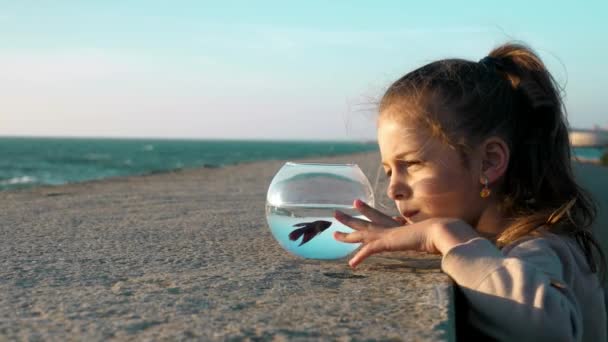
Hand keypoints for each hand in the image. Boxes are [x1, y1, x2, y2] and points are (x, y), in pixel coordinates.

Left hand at [333, 201, 478, 267]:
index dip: (368, 210)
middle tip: (336, 213)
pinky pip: (369, 251)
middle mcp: (390, 227)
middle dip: (350, 218)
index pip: (379, 216)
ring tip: (334, 233)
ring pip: (361, 234)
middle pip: (365, 221)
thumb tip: (437, 237)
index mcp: (398, 225)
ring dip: (347, 234)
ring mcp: (388, 234)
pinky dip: (360, 257)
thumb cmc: (441, 233)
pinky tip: (351, 264)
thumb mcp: (430, 235)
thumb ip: (427, 236)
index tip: (358, 203)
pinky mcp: (388, 243)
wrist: (441, 231)